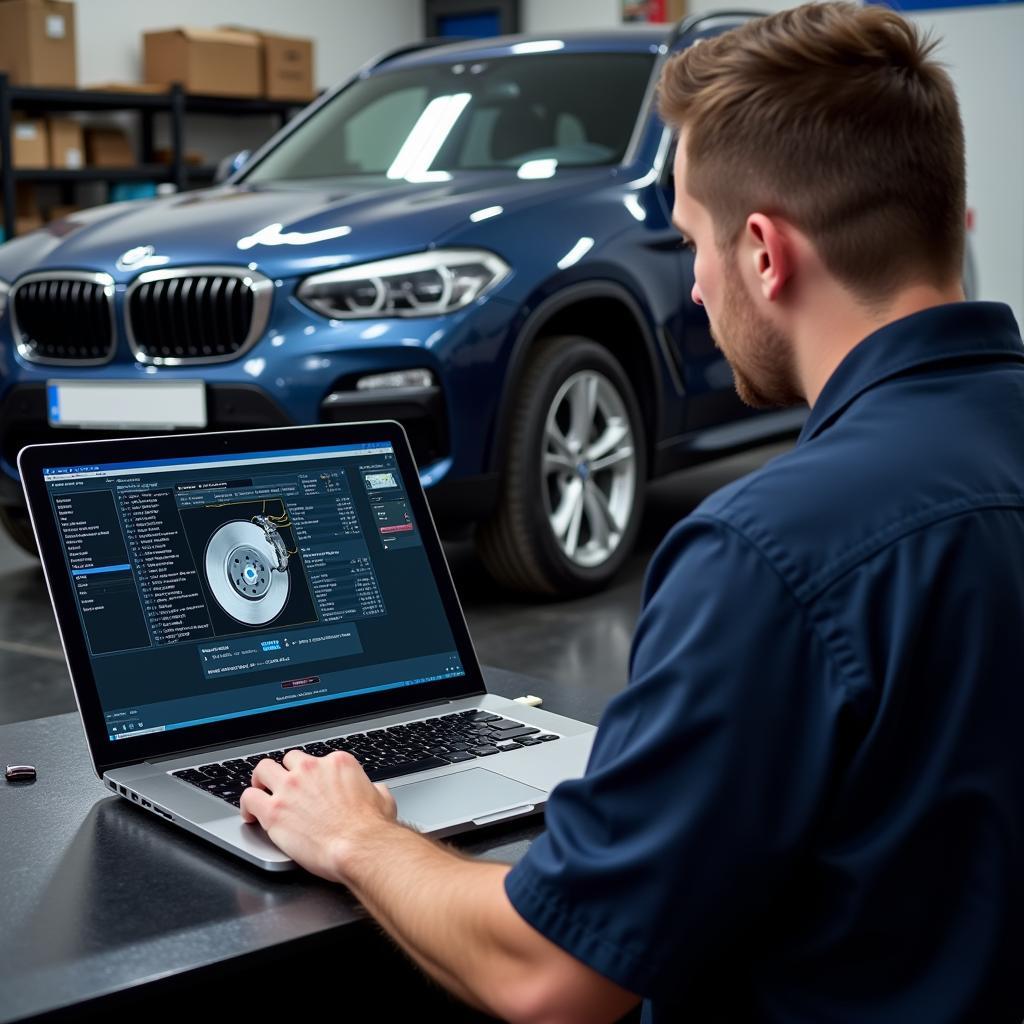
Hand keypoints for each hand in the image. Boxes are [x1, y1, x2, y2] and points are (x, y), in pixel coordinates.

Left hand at [240, 750, 397, 882]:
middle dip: (285, 772)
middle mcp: (311, 770)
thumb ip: (374, 790)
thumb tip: (376, 792)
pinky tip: (249, 815)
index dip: (312, 775)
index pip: (317, 761)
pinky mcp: (274, 811)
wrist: (360, 847)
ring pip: (263, 770)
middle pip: (288, 760)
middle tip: (282, 786)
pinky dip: (247, 805)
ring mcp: (290, 788)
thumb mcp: (383, 799)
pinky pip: (249, 798)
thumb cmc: (371, 829)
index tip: (310, 787)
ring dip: (261, 781)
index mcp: (337, 764)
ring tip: (260, 793)